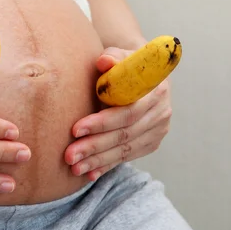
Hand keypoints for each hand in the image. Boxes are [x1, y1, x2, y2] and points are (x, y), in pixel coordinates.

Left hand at [64, 47, 172, 180]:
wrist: (140, 73)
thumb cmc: (123, 64)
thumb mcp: (118, 56)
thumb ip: (111, 58)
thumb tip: (103, 62)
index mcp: (155, 90)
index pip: (128, 112)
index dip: (102, 123)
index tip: (75, 130)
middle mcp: (161, 112)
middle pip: (125, 134)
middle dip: (95, 147)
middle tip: (69, 156)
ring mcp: (158, 130)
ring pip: (125, 150)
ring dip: (98, 160)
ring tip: (74, 167)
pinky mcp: (152, 143)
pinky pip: (127, 157)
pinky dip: (107, 165)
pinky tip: (89, 173)